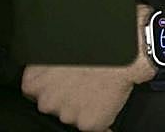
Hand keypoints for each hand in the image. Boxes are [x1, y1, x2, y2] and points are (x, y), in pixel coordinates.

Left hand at [21, 5, 154, 130]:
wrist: (129, 50)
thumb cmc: (101, 40)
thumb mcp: (62, 42)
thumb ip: (49, 60)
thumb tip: (52, 63)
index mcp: (35, 82)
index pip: (35, 91)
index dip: (54, 84)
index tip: (66, 78)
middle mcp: (46, 101)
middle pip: (54, 104)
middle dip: (69, 95)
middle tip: (87, 79)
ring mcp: (67, 115)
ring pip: (75, 114)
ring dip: (86, 103)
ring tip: (101, 83)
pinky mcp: (90, 123)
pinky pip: (97, 123)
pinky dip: (104, 113)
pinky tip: (110, 97)